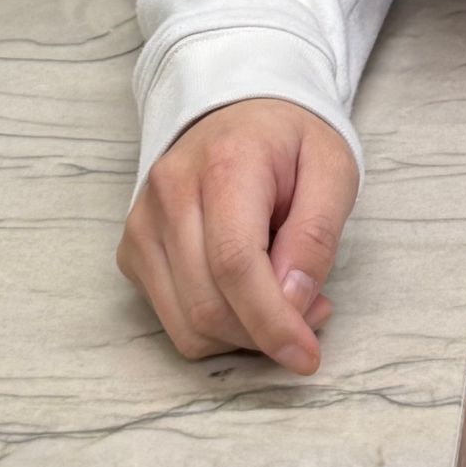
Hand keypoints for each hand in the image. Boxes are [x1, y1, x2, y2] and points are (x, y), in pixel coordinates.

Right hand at [116, 96, 357, 375]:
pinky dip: (216, 326)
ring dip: (242, 335)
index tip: (306, 354)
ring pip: (186, 325)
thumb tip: (293, 303)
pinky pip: (172, 320)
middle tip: (312, 311)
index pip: (234, 262)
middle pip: (208, 304)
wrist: (238, 112)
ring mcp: (143, 223)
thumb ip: (317, 234)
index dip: (271, 321)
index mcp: (224, 161)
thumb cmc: (290, 143)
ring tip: (282, 297)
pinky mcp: (133, 250)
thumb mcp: (332, 169)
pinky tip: (246, 291)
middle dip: (265, 332)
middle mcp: (170, 192)